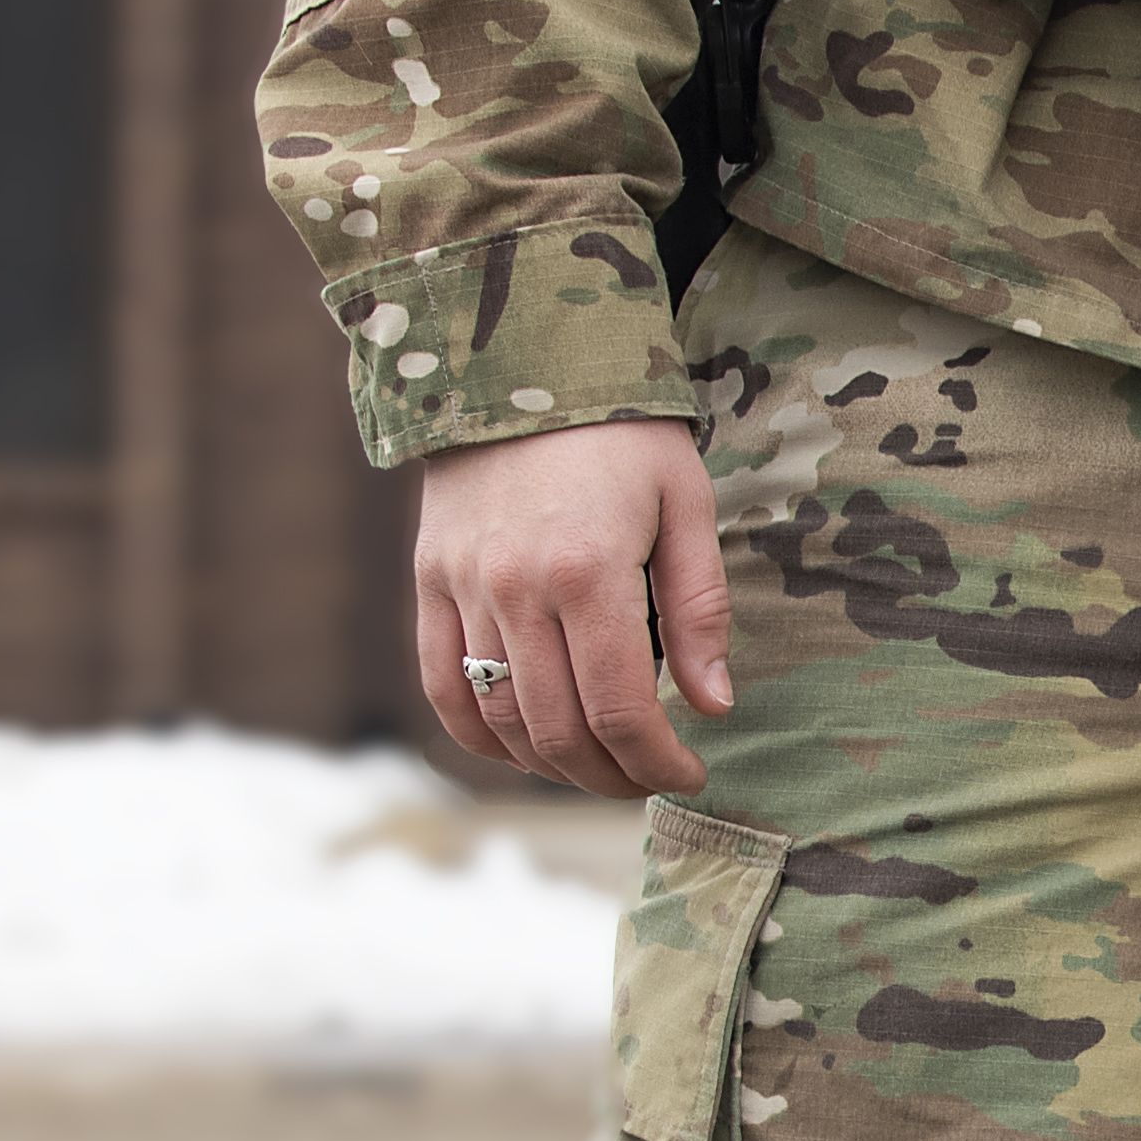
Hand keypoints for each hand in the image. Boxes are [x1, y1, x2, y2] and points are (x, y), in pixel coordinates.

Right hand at [415, 422, 734, 797]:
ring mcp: (463, 586)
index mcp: (589, 570)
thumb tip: (712, 707)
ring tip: (597, 767)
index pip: (620, 710)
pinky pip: (440, 685)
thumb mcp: (687, 503)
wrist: (523, 361)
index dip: (657, 762)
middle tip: (647, 779)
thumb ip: (700, 608)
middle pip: (557, 729)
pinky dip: (478, 735)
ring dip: (550, 766)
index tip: (688, 773)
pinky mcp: (428, 580)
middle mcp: (516, 588)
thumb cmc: (622, 433)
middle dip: (610, 775)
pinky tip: (523, 749)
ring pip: (498, 719)